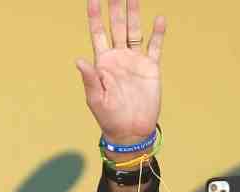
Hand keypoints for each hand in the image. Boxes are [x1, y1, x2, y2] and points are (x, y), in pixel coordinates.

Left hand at [77, 0, 165, 142]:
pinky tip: (159, 19)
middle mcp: (118, 57)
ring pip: (135, 31)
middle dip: (116, 9)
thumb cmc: (108, 117)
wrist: (130, 130)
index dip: (95, 17)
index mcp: (102, 63)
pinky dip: (158, 33)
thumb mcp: (95, 99)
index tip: (93, 0)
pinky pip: (155, 47)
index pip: (98, 34)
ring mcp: (135, 61)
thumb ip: (89, 79)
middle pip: (117, 27)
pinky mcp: (151, 68)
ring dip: (135, 14)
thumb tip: (79, 60)